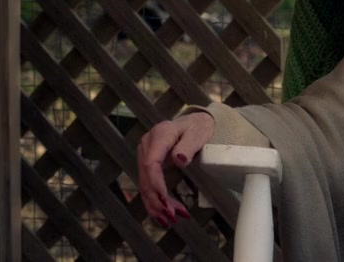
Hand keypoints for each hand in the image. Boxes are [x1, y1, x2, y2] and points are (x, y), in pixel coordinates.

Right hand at [137, 112, 213, 226]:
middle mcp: (148, 144)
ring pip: (145, 184)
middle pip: (146, 177)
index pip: (151, 163)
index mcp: (160, 135)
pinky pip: (148, 185)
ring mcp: (146, 154)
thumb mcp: (198, 133)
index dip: (155, 183)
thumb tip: (178, 159)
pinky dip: (155, 201)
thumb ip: (188, 145)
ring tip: (171, 220)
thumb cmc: (198, 127)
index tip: (164, 199)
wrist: (195, 122)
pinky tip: (163, 215)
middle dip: (157, 200)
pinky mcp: (148, 164)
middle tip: (172, 216)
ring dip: (156, 205)